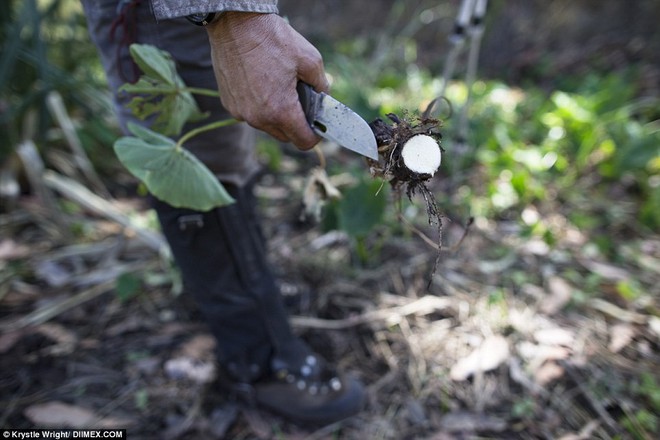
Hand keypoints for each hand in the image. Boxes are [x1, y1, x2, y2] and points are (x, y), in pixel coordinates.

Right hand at [206, 12, 328, 149]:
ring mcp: (241, 113)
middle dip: (296, 124)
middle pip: (285, 135)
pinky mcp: (229, 104)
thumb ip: (322, 85)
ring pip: (266, 125)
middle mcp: (258, 118)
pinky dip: (258, 106)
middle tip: (300, 101)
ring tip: (279, 88)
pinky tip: (261, 84)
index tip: (317, 124)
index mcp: (280, 111)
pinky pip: (250, 114)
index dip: (314, 136)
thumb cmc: (273, 40)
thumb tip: (324, 98)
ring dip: (276, 114)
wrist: (236, 25)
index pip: (303, 142)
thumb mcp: (310, 60)